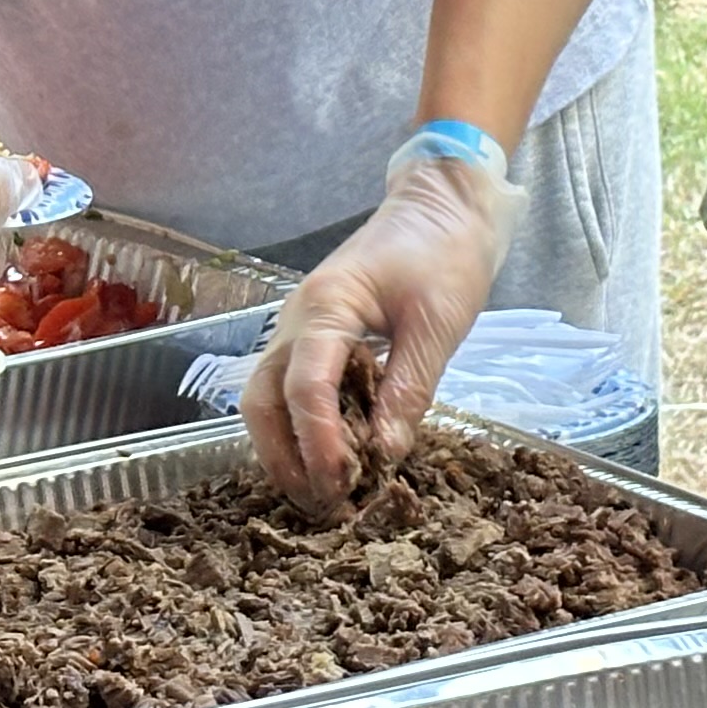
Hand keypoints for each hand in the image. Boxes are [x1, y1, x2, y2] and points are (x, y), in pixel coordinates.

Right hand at [241, 150, 525, 505]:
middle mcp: (297, 320)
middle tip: (324, 502)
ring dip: (286, 448)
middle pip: (261, 399)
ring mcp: (299, 327)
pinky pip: (289, 389)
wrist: (444, 205)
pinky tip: (333, 456)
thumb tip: (386, 454)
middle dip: (284, 456)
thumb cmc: (445, 253)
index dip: (319, 442)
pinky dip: (301, 428)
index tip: (344, 483)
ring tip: (324, 491)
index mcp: (325, 307)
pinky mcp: (314, 336)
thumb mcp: (438, 324)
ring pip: (265, 398)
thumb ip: (409, 389)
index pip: (304, 387)